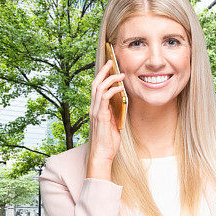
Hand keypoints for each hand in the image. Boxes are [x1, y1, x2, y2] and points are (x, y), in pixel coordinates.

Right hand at [87, 59, 125, 175]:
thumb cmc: (108, 142)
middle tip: (112, 61)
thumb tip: (122, 102)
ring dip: (110, 78)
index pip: (97, 88)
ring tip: (121, 74)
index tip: (110, 67)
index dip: (103, 76)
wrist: (102, 154)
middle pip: (96, 83)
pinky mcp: (100, 116)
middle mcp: (94, 108)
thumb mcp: (114, 124)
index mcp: (97, 109)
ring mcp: (96, 111)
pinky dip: (112, 90)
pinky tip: (121, 88)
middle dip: (104, 71)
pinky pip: (104, 98)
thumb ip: (115, 112)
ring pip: (99, 88)